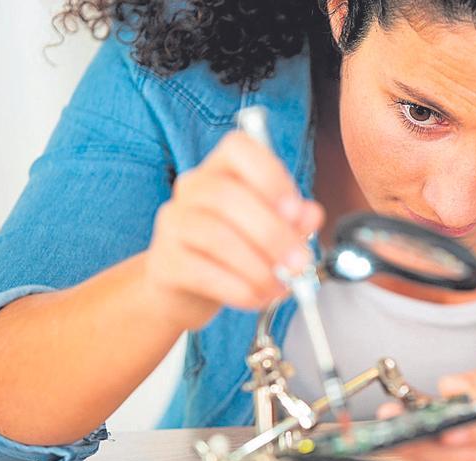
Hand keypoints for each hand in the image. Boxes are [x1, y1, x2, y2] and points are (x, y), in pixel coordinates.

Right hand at [143, 131, 323, 329]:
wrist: (188, 290)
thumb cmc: (236, 250)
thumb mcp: (272, 230)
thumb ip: (294, 219)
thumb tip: (310, 214)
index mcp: (224, 168)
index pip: (239, 148)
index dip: (270, 176)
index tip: (295, 210)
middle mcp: (193, 187)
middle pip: (229, 197)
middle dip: (272, 233)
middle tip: (298, 262)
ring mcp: (174, 222)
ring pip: (217, 236)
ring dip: (258, 266)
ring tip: (281, 285)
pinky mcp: (165, 261)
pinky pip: (203, 272)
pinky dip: (238, 288)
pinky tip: (257, 296)